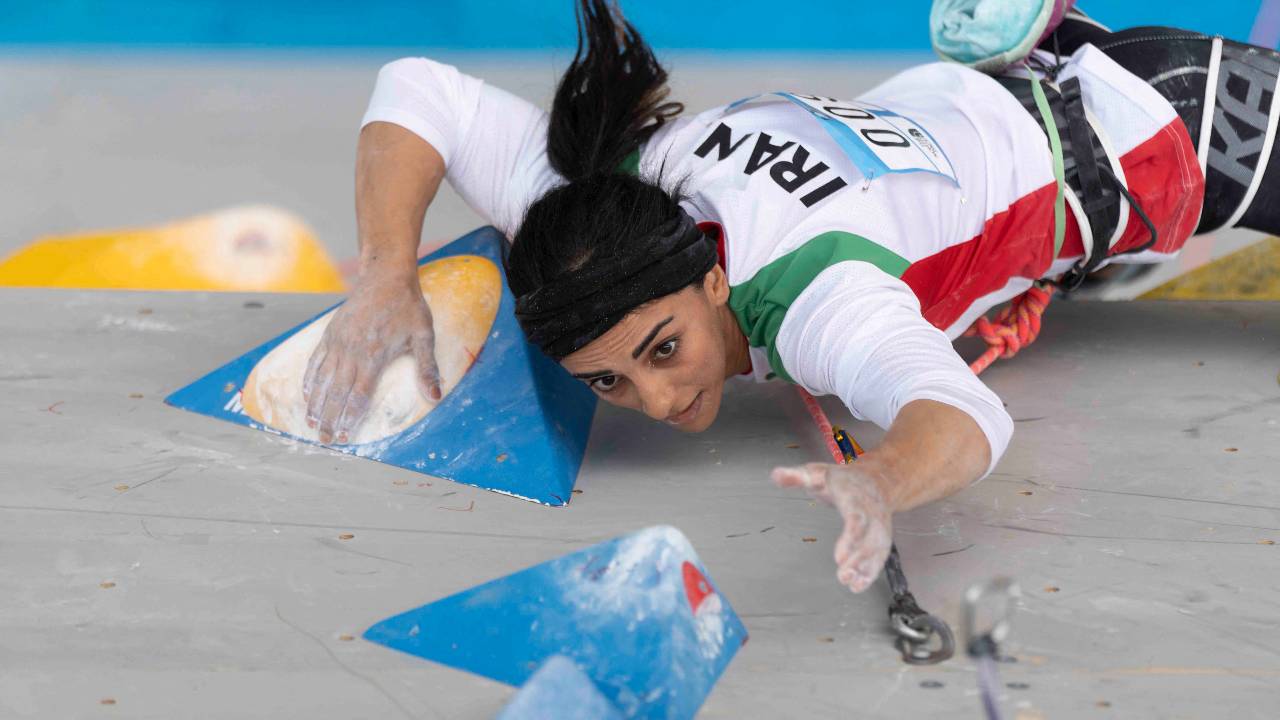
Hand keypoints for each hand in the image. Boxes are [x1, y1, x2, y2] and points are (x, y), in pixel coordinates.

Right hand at [302, 268, 440, 443]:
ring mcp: (338, 342)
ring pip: (322, 379)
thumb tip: (435, 397)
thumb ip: (427, 368)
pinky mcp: (330, 333)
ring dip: (315, 403)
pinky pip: (315, 361)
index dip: (349, 416)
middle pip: (337, 392)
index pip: (359, 394)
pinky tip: (307, 394)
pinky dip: (310, 379)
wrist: (386, 276)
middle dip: (329, 418)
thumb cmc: (408, 306)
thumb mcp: (425, 336)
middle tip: (324, 439)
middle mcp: (351, 351)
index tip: (344, 435)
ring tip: (311, 423)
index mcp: (374, 355)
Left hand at [771, 462, 892, 593]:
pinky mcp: (881, 538)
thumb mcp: (817, 472)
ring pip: (877, 550)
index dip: (851, 538)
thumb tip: (776, 475)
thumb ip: (796, 476)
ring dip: (866, 569)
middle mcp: (871, 513)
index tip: (839, 557)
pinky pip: (879, 556)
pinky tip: (858, 586)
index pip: (856, 518)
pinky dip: (871, 572)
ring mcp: (879, 527)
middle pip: (869, 538)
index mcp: (855, 496)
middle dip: (859, 559)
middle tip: (844, 576)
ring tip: (852, 585)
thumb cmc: (844, 479)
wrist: (877, 480)